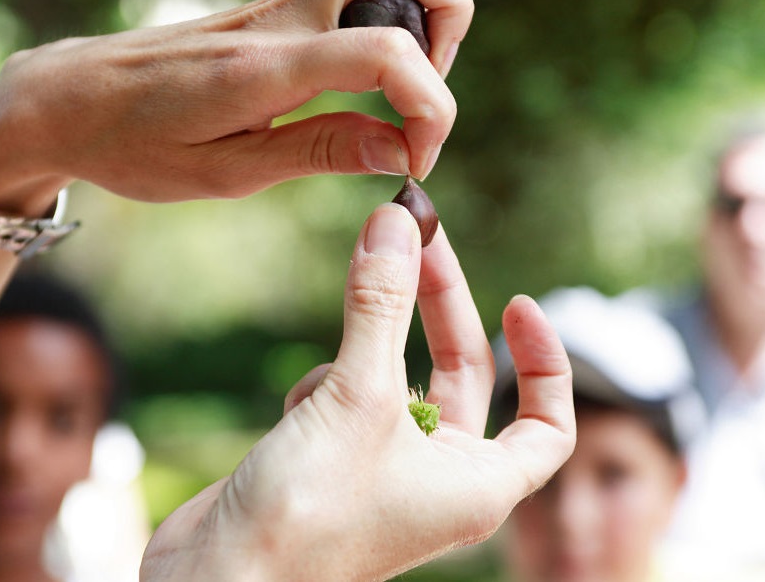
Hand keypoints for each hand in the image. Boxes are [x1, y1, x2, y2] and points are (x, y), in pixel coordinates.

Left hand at [0, 0, 472, 214]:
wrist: (66, 99)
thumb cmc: (133, 144)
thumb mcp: (226, 173)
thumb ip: (320, 153)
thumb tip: (400, 148)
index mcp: (267, 65)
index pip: (387, 53)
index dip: (431, 107)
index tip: (417, 157)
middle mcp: (279, 17)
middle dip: (446, 13)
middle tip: (425, 89)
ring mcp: (275, 4)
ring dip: (419, 8)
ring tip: (403, 86)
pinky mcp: (271, 10)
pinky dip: (383, 21)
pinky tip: (363, 85)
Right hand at [139, 205, 575, 580]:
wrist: (217, 577)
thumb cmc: (307, 512)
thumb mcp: (357, 396)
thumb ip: (380, 305)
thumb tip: (399, 219)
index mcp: (478, 485)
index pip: (548, 423)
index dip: (545, 361)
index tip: (518, 303)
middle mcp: (439, 481)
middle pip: (462, 376)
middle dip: (439, 307)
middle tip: (413, 239)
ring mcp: (383, 472)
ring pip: (395, 378)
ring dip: (368, 343)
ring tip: (346, 319)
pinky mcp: (332, 462)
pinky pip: (347, 398)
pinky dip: (325, 384)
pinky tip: (297, 409)